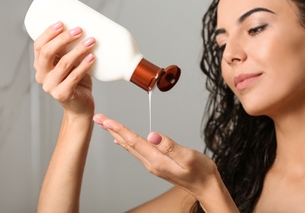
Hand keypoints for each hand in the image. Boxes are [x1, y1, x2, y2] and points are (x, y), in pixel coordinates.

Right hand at [33, 21, 95, 115]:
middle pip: (47, 52)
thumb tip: (83, 29)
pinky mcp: (62, 94)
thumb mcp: (70, 63)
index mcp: (41, 65)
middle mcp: (42, 75)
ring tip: (91, 41)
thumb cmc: (77, 81)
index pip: (39, 46)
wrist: (81, 106)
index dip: (48, 33)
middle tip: (79, 30)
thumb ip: (70, 50)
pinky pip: (74, 77)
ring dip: (78, 50)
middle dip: (63, 38)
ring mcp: (50, 86)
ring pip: (63, 64)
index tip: (62, 22)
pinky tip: (92, 57)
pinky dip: (84, 66)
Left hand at [92, 114, 218, 198]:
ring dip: (117, 134)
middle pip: (127, 143)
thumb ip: (169, 146)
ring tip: (106, 126)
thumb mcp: (188, 156)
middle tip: (98, 118)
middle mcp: (151, 163)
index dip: (119, 129)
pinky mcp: (156, 164)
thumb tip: (152, 135)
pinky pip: (136, 151)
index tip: (106, 120)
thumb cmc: (200, 171)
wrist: (206, 186)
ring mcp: (153, 164)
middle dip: (111, 130)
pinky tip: (121, 141)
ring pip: (130, 147)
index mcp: (157, 160)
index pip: (133, 141)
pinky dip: (126, 143)